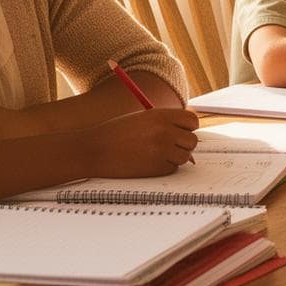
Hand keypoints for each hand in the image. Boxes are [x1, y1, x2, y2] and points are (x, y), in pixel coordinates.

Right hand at [79, 107, 200, 177]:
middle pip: (192, 140)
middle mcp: (165, 132)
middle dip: (183, 145)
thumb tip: (190, 141)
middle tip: (168, 146)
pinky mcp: (157, 168)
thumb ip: (166, 125)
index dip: (188, 128)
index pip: (192, 121)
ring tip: (153, 154)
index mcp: (161, 116)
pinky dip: (164, 168)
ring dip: (174, 157)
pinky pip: (172, 169)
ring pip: (185, 157)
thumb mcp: (142, 120)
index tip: (180, 132)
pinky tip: (146, 163)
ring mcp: (162, 151)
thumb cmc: (116, 133)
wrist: (93, 150)